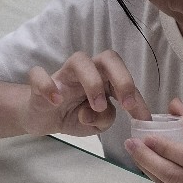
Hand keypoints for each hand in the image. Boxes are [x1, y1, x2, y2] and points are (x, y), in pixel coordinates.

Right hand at [23, 50, 150, 137]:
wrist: (42, 119)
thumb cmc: (74, 115)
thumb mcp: (96, 124)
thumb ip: (106, 119)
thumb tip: (105, 111)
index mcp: (104, 79)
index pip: (125, 79)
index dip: (137, 97)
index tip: (143, 118)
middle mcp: (87, 71)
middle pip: (109, 58)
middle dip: (122, 79)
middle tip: (126, 105)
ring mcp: (63, 75)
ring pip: (79, 60)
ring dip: (93, 82)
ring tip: (96, 107)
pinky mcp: (39, 83)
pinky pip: (40, 74)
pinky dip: (48, 85)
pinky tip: (56, 101)